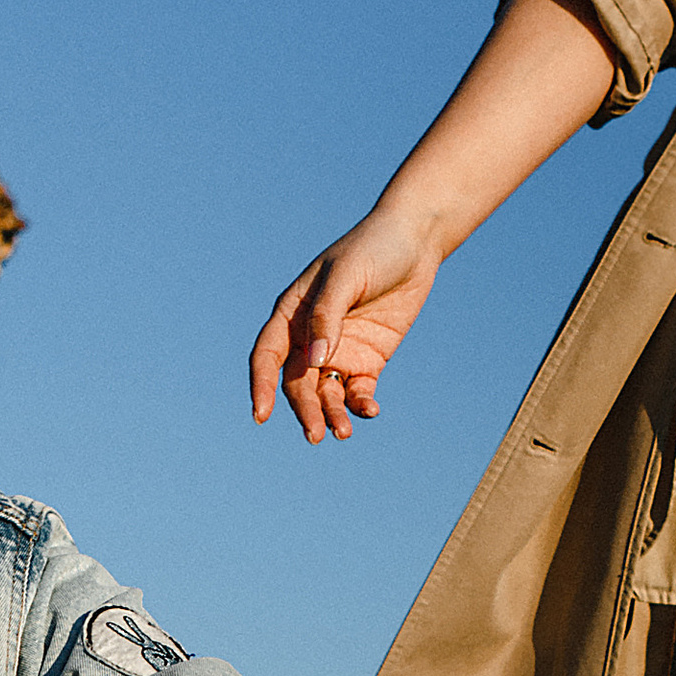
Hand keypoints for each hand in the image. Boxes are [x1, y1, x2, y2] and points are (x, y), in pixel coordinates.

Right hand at [250, 205, 445, 442]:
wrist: (415, 241)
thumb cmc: (372, 249)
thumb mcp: (346, 276)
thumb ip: (327, 317)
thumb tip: (315, 362)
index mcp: (292, 313)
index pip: (267, 356)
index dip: (260, 385)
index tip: (261, 415)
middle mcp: (310, 337)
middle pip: (297, 383)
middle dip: (304, 410)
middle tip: (316, 434)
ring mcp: (339, 350)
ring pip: (326, 393)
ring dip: (332, 414)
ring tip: (344, 433)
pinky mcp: (368, 360)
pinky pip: (358, 391)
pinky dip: (361, 405)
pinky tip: (370, 411)